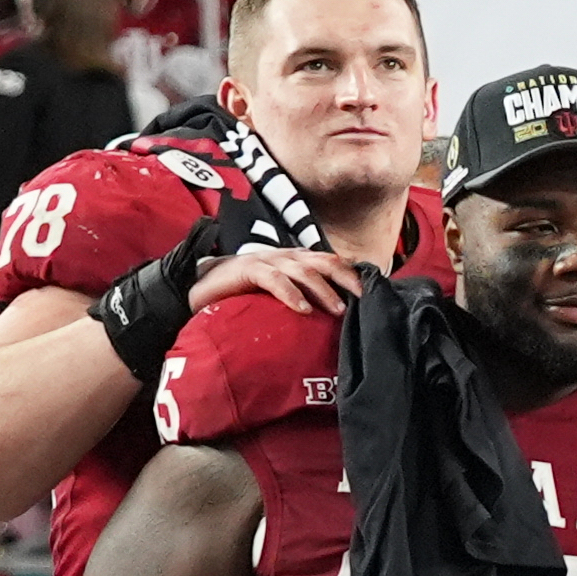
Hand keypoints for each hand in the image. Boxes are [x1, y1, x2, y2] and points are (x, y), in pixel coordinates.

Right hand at [190, 247, 359, 315]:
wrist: (201, 288)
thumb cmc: (247, 295)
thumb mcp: (283, 297)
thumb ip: (307, 300)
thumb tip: (340, 318)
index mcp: (298, 261)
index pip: (333, 263)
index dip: (354, 275)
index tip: (375, 294)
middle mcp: (286, 257)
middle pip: (325, 262)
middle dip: (348, 279)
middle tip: (365, 299)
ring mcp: (267, 260)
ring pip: (303, 270)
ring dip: (324, 290)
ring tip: (339, 310)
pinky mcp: (247, 269)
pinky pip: (274, 279)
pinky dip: (291, 294)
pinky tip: (303, 309)